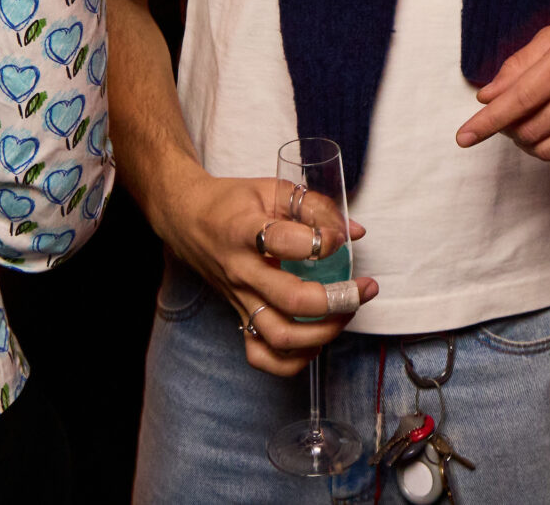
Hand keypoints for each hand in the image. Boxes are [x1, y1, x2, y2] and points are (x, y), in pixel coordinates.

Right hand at [146, 169, 375, 377]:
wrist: (185, 220)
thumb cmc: (232, 202)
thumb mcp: (272, 189)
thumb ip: (315, 207)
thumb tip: (355, 233)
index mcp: (245, 231)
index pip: (285, 242)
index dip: (321, 242)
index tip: (340, 239)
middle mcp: (241, 271)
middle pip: (291, 301)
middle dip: (337, 300)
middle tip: (364, 288)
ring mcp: (238, 300)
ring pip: (280, 337)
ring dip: (322, 333)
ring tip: (345, 314)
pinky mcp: (237, 318)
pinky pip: (261, 356)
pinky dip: (292, 361)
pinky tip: (314, 341)